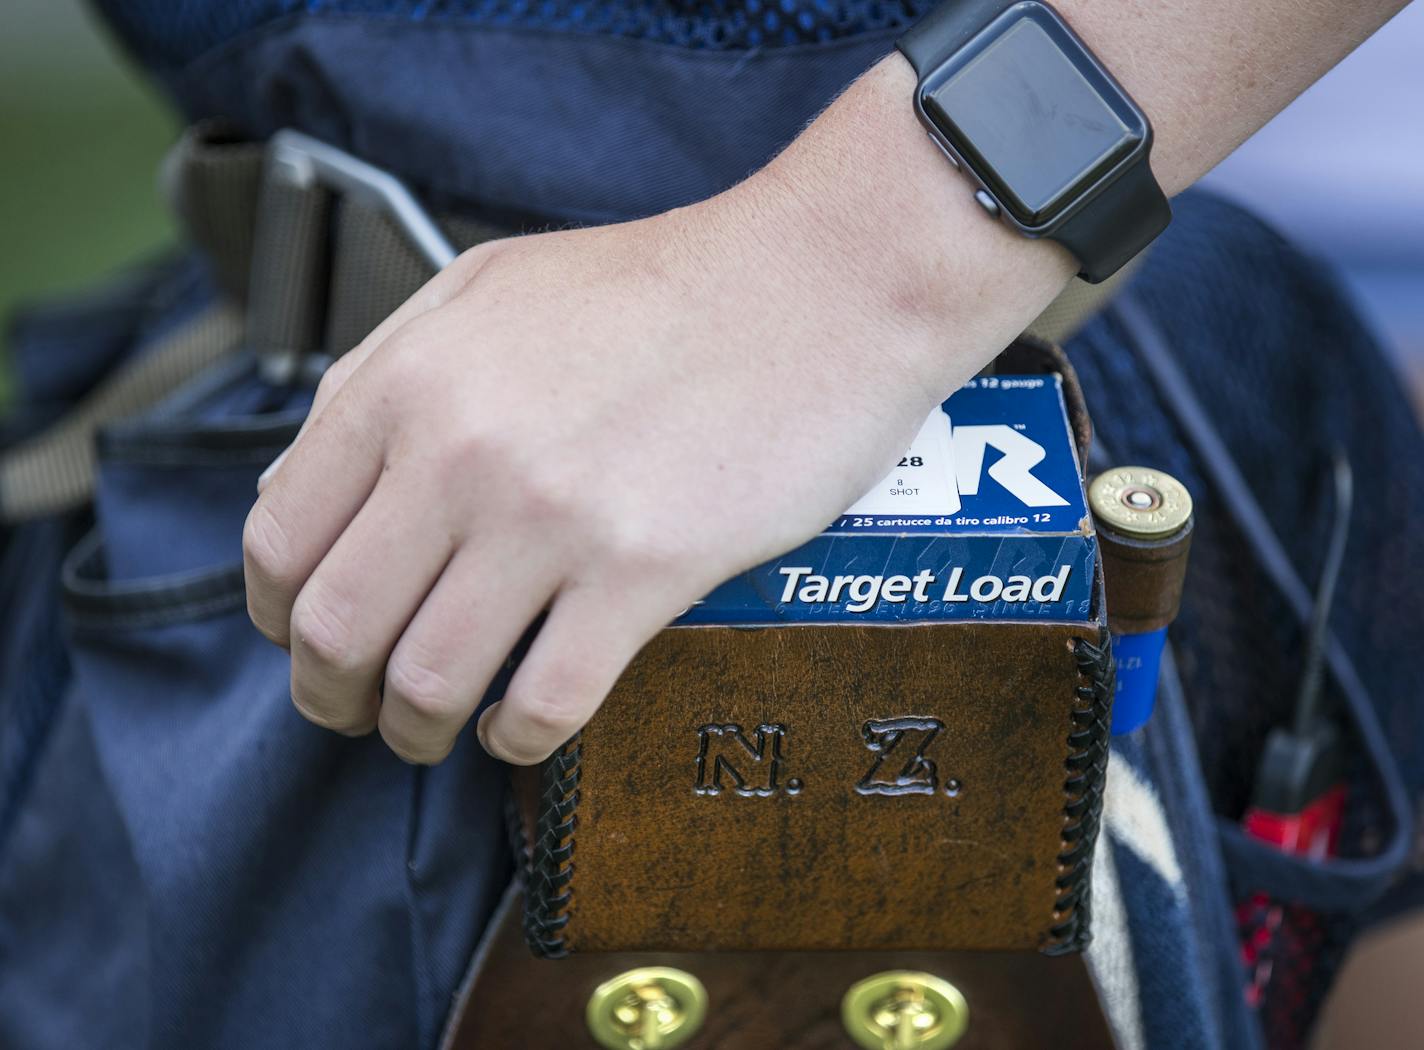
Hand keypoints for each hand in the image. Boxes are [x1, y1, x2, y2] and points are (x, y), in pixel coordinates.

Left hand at [243, 58, 1072, 764]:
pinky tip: (522, 724)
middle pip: (337, 630)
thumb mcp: (489, 287)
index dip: (278, 612)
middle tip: (359, 707)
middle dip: (330, 694)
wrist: (819, 286)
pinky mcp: (645, 571)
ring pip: (427, 683)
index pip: (282, 537)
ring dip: (413, 730)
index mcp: (410, 380)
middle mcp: (461, 453)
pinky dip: (516, 738)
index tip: (308, 634)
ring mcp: (552, 518)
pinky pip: (544, 704)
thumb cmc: (663, 286)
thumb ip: (382, 371)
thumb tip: (301, 485)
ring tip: (436, 728)